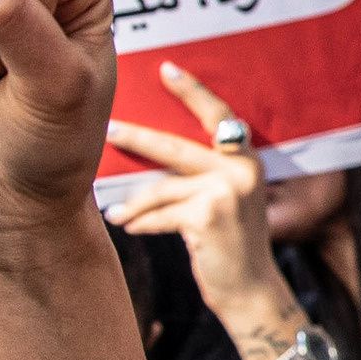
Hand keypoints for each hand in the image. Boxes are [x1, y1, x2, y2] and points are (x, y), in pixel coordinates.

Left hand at [104, 62, 307, 359]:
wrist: (251, 290)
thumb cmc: (230, 245)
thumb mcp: (226, 201)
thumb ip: (202, 174)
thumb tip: (149, 151)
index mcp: (247, 160)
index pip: (219, 115)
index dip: (193, 91)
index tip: (166, 68)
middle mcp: (241, 170)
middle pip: (177, 147)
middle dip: (138, 138)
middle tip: (109, 127)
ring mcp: (227, 192)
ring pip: (162, 187)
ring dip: (133, 203)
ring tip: (115, 212)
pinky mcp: (209, 216)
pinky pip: (160, 214)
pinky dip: (142, 224)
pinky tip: (130, 228)